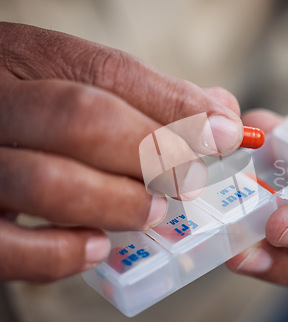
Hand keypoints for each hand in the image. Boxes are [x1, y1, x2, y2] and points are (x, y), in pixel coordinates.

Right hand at [0, 22, 242, 280]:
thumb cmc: (25, 104)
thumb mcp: (70, 77)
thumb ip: (146, 94)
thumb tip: (220, 112)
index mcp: (24, 59)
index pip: (108, 74)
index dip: (175, 107)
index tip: (224, 133)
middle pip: (81, 120)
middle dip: (152, 153)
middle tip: (189, 179)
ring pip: (47, 183)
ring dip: (118, 202)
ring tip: (153, 213)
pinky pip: (9, 249)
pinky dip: (63, 254)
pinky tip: (99, 247)